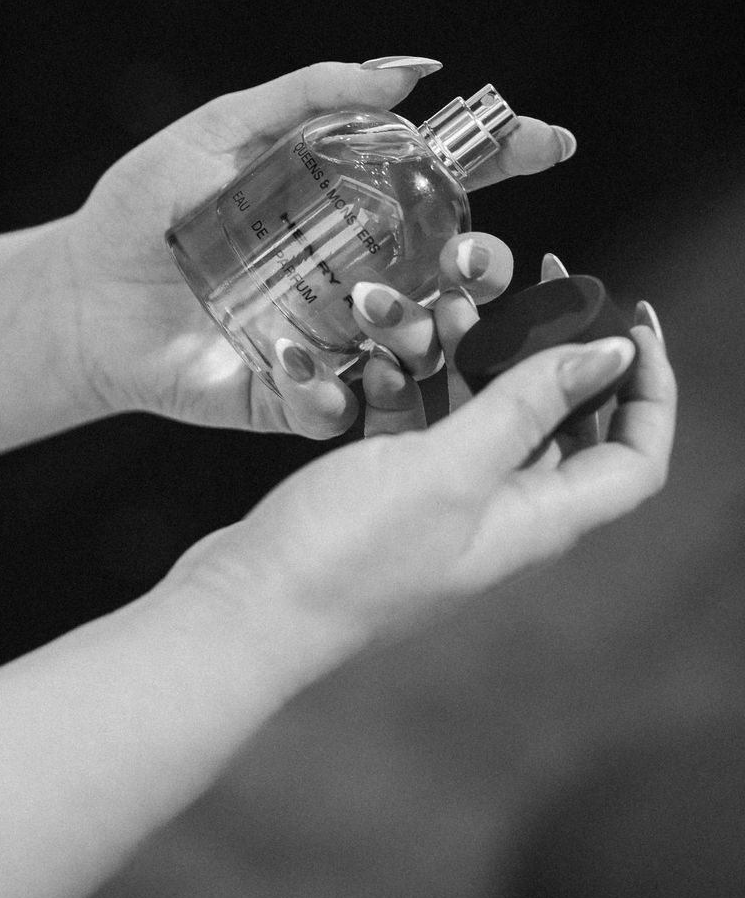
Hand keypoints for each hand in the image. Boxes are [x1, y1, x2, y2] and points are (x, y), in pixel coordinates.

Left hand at [55, 60, 572, 437]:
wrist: (77, 295)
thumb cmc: (141, 209)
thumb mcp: (215, 133)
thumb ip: (306, 97)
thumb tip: (409, 71)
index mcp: (353, 206)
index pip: (449, 180)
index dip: (503, 158)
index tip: (547, 139)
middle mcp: (360, 274)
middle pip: (458, 272)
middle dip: (486, 266)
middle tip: (469, 258)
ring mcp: (331, 338)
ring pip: (415, 349)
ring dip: (422, 335)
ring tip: (385, 315)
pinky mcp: (287, 396)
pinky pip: (335, 408)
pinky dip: (332, 395)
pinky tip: (308, 371)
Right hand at [170, 301, 673, 651]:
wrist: (249, 607)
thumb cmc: (349, 554)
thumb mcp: (447, 467)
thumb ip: (527, 405)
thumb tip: (610, 354)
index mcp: (538, 519)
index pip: (635, 454)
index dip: (648, 388)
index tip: (628, 317)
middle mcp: (502, 517)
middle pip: (562, 427)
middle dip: (551, 354)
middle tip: (526, 290)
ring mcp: (442, 509)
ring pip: (485, 419)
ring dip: (473, 362)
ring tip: (440, 310)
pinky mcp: (389, 499)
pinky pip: (423, 430)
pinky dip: (414, 389)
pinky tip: (382, 360)